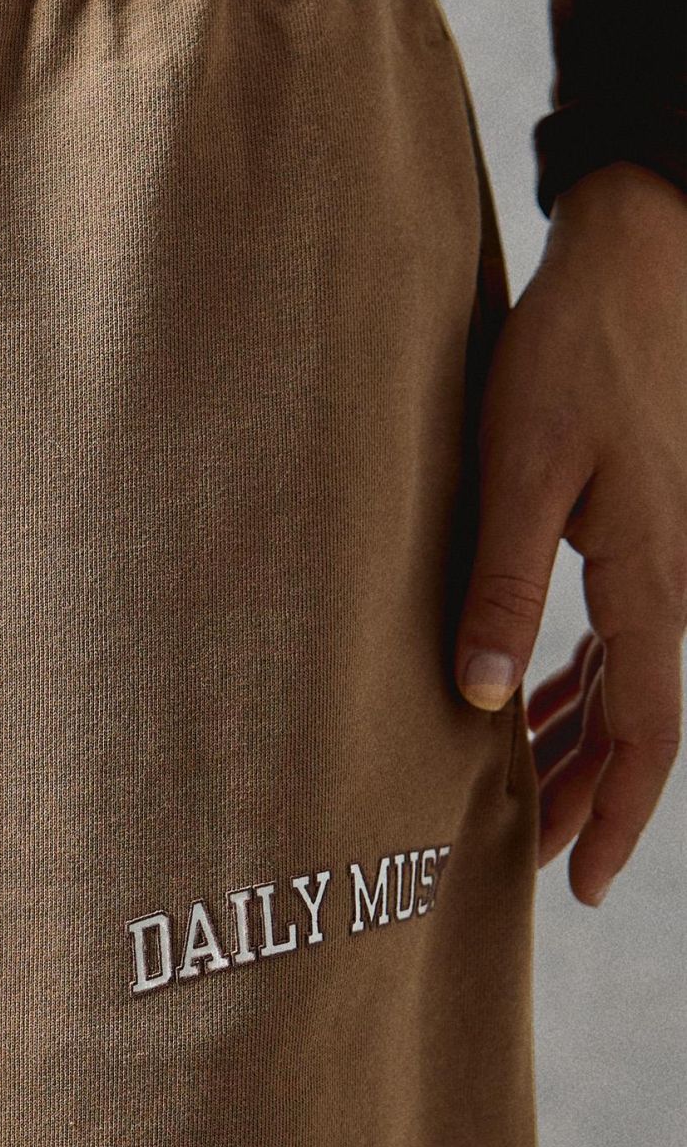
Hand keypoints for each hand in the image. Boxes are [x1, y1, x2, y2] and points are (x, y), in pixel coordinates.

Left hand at [455, 163, 686, 903]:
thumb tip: (479, 698)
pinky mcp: (632, 528)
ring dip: (577, 745)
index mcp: (650, 581)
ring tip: (520, 804)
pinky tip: (527, 705)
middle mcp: (669, 581)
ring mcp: (655, 556)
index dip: (617, 813)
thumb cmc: (573, 355)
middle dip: (590, 798)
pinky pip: (612, 635)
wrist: (634, 261)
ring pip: (624, 682)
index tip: (578, 884)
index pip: (646, 729)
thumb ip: (503, 584)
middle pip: (636, 721)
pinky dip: (573, 685)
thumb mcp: (520, 470)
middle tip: (530, 865)